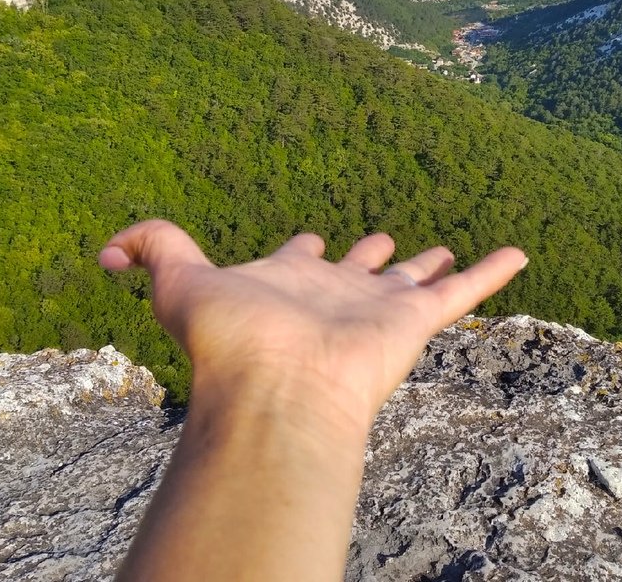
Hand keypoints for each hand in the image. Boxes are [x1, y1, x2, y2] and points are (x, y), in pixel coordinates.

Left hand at [100, 221, 526, 434]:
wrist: (274, 387)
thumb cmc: (227, 340)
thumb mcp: (179, 278)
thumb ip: (149, 247)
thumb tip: (105, 251)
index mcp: (290, 284)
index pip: (301, 258)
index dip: (305, 245)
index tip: (313, 235)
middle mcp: (335, 297)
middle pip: (361, 271)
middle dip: (373, 256)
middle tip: (386, 242)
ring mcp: (376, 310)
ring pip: (415, 281)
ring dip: (434, 265)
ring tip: (446, 250)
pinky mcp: (414, 321)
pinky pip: (465, 291)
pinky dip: (492, 272)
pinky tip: (517, 252)